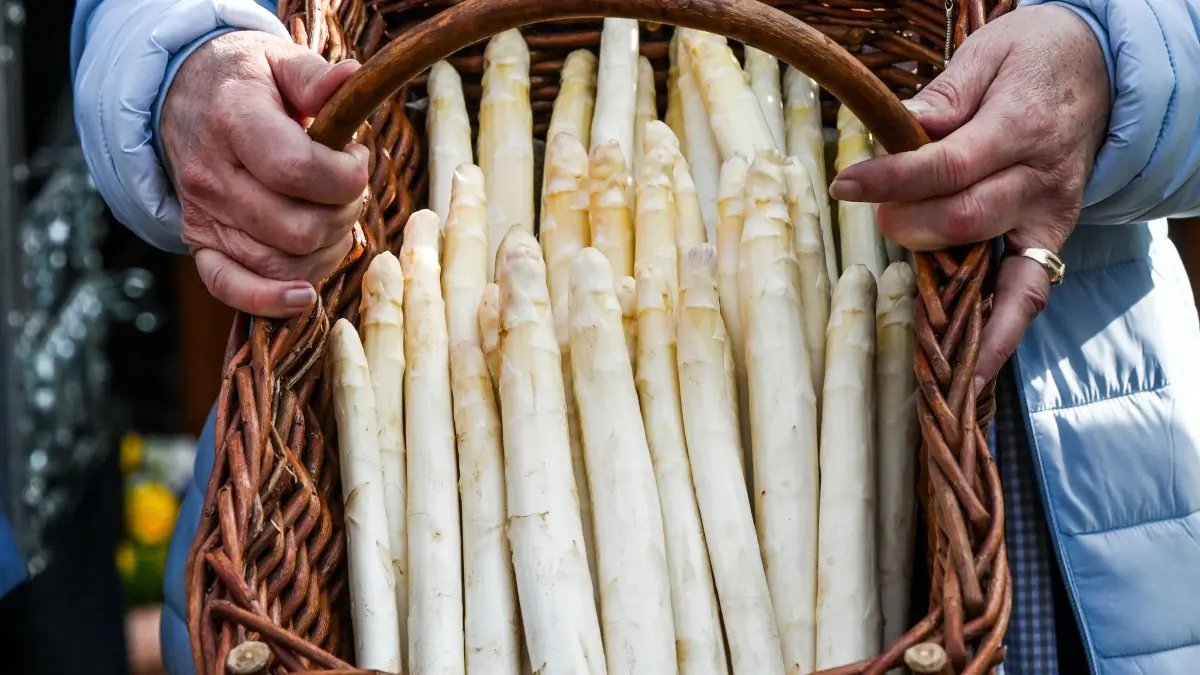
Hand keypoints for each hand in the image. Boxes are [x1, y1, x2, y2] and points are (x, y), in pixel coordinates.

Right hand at [162, 31, 368, 317]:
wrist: (184, 98)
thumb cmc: (248, 83)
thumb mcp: (280, 62)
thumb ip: (317, 77)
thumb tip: (351, 79)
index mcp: (232, 120)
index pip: (297, 170)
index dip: (346, 177)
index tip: (356, 159)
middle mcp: (212, 175)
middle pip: (298, 228)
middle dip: (343, 214)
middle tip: (347, 189)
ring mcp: (203, 215)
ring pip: (281, 263)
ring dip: (325, 250)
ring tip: (331, 215)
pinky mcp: (201, 243)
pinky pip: (230, 288)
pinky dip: (270, 301)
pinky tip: (302, 296)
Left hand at [829, 5, 1109, 385]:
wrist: (1098, 71)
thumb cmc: (1029, 61)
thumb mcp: (986, 57)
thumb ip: (942, 99)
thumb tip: (896, 129)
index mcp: (1019, 128)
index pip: (947, 165)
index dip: (893, 180)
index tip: (845, 186)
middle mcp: (1040, 181)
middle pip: (968, 220)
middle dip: (912, 229)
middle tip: (878, 220)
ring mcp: (1050, 219)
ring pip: (997, 270)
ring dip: (951, 300)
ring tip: (916, 330)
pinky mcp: (1051, 244)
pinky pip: (1029, 297)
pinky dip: (1001, 337)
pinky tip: (970, 375)